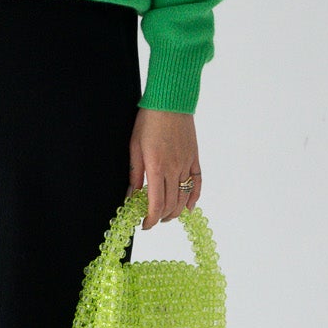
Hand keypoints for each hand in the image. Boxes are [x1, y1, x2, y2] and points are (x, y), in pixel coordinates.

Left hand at [129, 109, 201, 227]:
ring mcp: (187, 164)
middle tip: (152, 219)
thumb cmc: (149, 121)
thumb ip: (135, 174)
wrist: (170, 102)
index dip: (151, 219)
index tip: (145, 225)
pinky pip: (197, 183)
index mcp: (157, 168)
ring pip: (185, 197)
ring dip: (176, 211)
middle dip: (161, 217)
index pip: (156, 204)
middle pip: (172, 204)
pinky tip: (189, 207)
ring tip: (166, 215)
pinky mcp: (194, 159)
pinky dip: (194, 197)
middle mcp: (174, 169)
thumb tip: (131, 196)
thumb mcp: (134, 147)